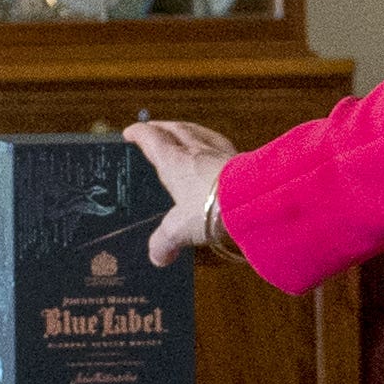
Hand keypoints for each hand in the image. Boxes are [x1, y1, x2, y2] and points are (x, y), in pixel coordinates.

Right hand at [125, 120, 238, 267]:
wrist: (253, 199)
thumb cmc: (211, 208)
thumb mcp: (180, 229)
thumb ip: (165, 241)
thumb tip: (157, 256)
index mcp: (173, 161)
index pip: (151, 139)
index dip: (138, 133)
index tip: (130, 132)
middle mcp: (194, 150)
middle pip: (174, 129)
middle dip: (161, 127)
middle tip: (154, 127)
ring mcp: (218, 152)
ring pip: (198, 131)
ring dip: (186, 129)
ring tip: (181, 130)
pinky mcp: (240, 158)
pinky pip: (221, 143)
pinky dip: (213, 142)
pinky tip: (215, 148)